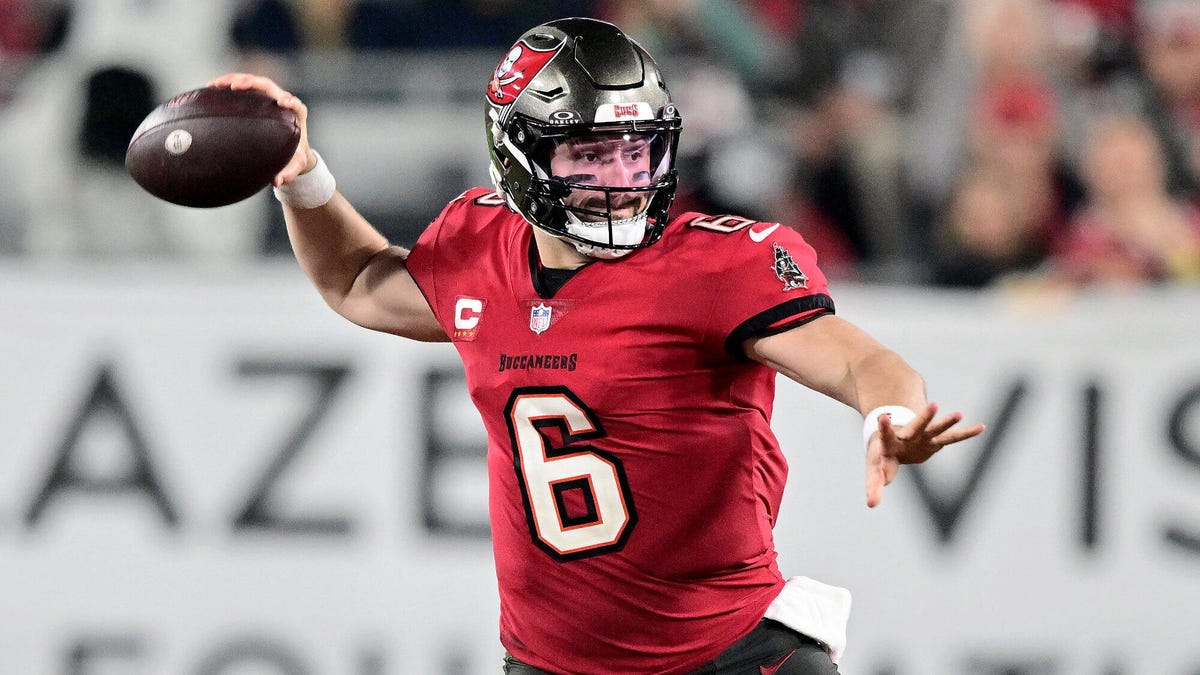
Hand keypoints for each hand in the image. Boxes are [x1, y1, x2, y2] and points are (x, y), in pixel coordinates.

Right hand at [207, 73, 313, 186]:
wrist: (294, 149)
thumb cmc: (295, 156)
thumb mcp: (294, 166)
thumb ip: (289, 174)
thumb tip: (277, 182)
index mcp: (297, 114)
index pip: (294, 104)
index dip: (289, 100)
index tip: (281, 102)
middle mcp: (284, 101)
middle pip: (269, 86)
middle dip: (252, 83)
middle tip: (234, 86)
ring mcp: (271, 96)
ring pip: (254, 82)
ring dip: (235, 79)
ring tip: (216, 84)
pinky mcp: (260, 97)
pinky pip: (246, 86)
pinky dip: (230, 83)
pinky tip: (212, 88)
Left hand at [865, 402, 983, 507]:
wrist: (893, 441)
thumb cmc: (882, 456)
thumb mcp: (875, 470)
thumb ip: (874, 485)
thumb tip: (871, 504)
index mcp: (890, 441)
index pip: (886, 434)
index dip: (885, 427)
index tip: (883, 418)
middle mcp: (908, 435)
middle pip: (916, 426)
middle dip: (924, 418)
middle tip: (933, 406)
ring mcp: (923, 436)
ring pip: (936, 428)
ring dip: (946, 422)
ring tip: (959, 414)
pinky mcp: (934, 440)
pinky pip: (952, 437)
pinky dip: (965, 434)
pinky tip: (981, 427)